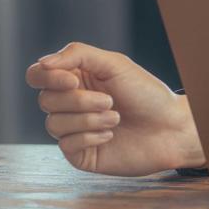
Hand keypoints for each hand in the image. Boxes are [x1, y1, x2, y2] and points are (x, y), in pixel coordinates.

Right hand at [25, 42, 205, 175]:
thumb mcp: (114, 64)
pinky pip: (66, 145)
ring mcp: (74, 130)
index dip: (47, 78)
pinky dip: (90, 137)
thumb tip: (42, 63)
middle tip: (110, 101)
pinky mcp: (81, 154)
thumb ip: (77, 55)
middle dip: (79, 101)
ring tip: (116, 118)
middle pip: (45, 100)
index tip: (73, 81)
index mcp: (75, 79)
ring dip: (88, 119)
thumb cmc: (146, 93)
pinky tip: (111, 134)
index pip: (37, 75)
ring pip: (54, 124)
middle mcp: (70, 104)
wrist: (171, 128)